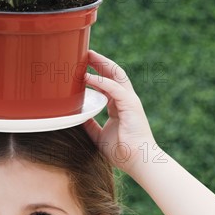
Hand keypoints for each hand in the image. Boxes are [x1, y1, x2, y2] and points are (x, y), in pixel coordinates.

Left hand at [84, 51, 154, 174]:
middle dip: (99, 61)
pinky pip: (114, 88)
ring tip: (87, 55)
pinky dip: (100, 81)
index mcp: (118, 106)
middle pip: (112, 73)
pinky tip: (87, 77)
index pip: (107, 82)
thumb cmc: (122, 152)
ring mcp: (129, 100)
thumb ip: (89, 124)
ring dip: (101, 64)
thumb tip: (76, 116)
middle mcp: (125, 100)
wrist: (138, 161)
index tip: (82, 65)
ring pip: (116, 75)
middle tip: (83, 53)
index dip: (96, 72)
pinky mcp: (131, 105)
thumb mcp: (98, 135)